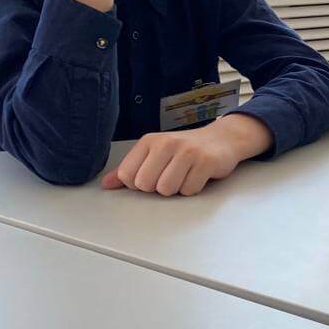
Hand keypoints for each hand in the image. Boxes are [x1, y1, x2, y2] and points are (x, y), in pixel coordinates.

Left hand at [101, 113, 272, 195]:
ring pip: (166, 190)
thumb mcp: (155, 154)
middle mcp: (166, 143)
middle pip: (146, 185)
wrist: (222, 139)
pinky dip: (193, 188)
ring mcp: (187, 152)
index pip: (128, 176)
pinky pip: (188, 190)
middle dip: (158, 187)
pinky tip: (198, 175)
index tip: (153, 175)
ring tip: (184, 175)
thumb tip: (106, 184)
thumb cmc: (185, 149)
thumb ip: (129, 169)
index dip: (139, 184)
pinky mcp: (205, 162)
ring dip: (176, 189)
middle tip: (171, 175)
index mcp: (149, 141)